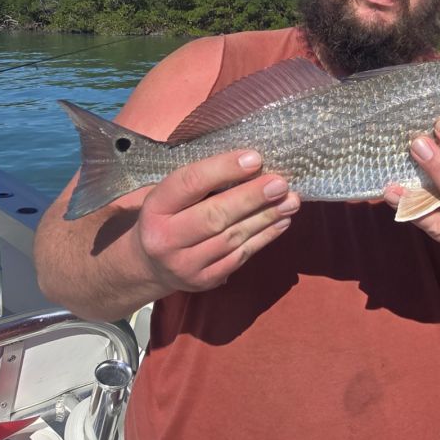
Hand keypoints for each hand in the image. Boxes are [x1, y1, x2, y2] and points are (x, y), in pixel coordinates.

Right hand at [132, 150, 299, 291]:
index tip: (255, 158)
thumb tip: (248, 161)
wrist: (149, 265)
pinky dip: (264, 238)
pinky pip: (239, 257)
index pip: (189, 183)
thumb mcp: (167, 195)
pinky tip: (282, 222)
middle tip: (280, 183)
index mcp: (154, 208)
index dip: (223, 169)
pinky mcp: (204, 281)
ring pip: (232, 238)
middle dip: (251, 197)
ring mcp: (184, 264)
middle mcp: (165, 239)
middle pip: (214, 216)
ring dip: (266, 218)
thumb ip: (198, 181)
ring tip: (291, 201)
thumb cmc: (167, 216)